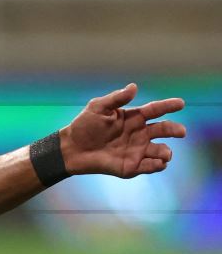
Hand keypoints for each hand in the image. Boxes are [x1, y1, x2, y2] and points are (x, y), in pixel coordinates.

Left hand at [60, 83, 184, 177]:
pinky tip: (158, 163)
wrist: (71, 148)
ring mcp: (137, 150)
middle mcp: (140, 133)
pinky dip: (156, 166)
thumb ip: (116, 98)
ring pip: (160, 151)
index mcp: (135, 117)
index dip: (169, 106)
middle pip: (164, 130)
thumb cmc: (84, 126)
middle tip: (181, 132)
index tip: (180, 103)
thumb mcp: (98, 107)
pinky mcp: (131, 166)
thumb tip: (133, 87)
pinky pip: (149, 167)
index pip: (156, 110)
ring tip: (166, 154)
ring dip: (166, 152)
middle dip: (174, 130)